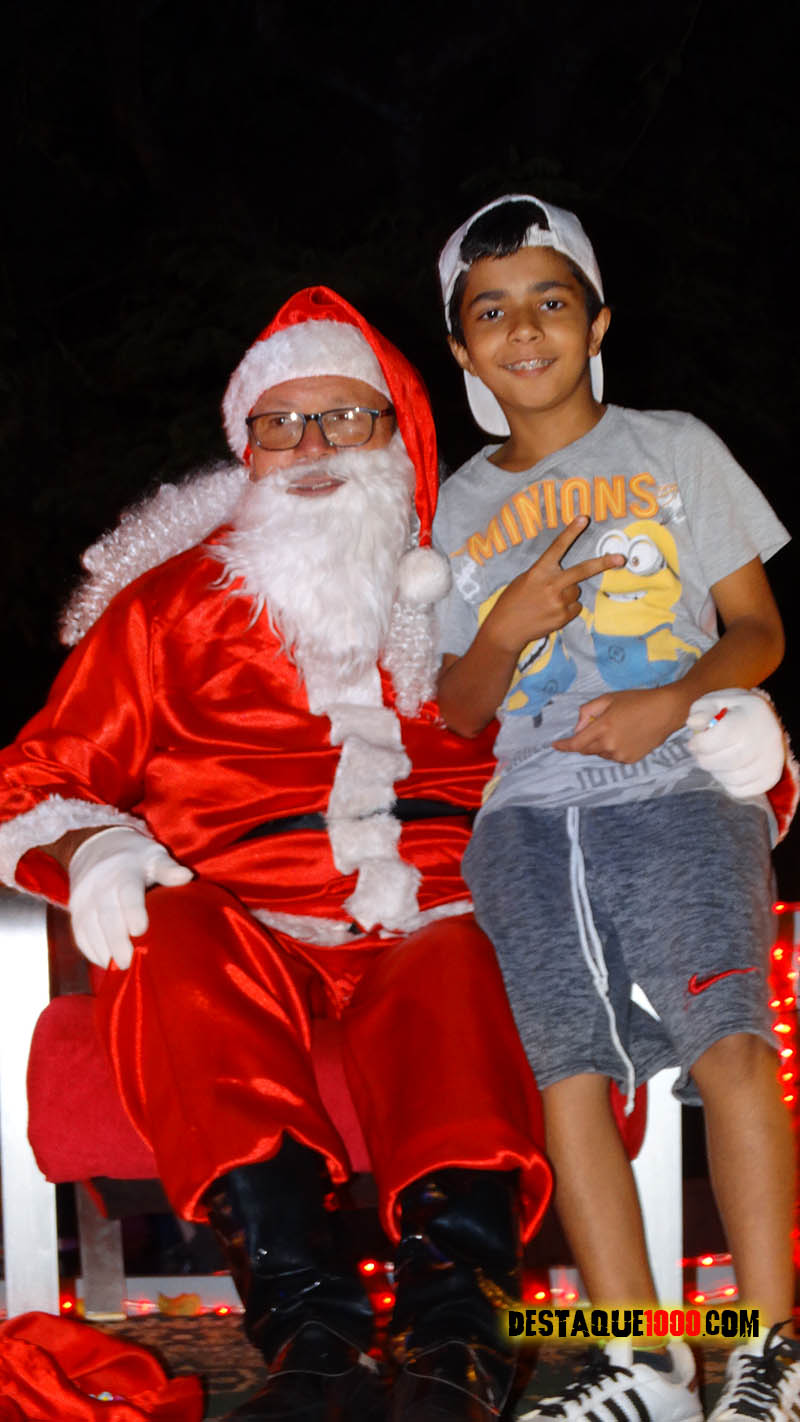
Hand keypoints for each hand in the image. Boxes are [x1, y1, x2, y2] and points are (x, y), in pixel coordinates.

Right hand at [68, 826, 192, 968]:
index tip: (140, 930)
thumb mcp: (153, 855)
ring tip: (119, 968)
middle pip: (107, 916)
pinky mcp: (76, 911)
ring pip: (90, 927)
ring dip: (103, 949)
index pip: (127, 893)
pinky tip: (104, 963)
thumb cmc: (134, 856)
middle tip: (129, 962)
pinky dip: (90, 950)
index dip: (132, 911)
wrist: (96, 847)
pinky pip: (80, 933)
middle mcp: (100, 886)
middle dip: (117, 940)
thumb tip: (186, 876)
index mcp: (124, 872)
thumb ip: (168, 868)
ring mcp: (84, 899)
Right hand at [483, 516, 624, 654]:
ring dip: (568, 594)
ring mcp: (558, 602)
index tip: (583, 518)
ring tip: (548, 602)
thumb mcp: (525, 580)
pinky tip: (551, 612)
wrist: (505, 629)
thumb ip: (545, 574)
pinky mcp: (563, 617)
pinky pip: (575, 608)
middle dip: (603, 563)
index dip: (571, 532)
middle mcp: (551, 584)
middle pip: (582, 570)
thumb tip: (566, 577)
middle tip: (620, 559)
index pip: (557, 547)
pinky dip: (567, 609)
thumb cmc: (513, 601)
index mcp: (539, 571)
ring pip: (576, 591)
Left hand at [552, 685, 687, 762]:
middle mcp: (610, 745)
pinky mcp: (630, 760)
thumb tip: (578, 728)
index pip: (576, 743)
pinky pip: (613, 756)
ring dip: (600, 744)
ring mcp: (621, 755)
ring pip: (600, 753)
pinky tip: (626, 735)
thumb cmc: (637, 700)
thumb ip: (588, 711)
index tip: (555, 745)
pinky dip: (612, 748)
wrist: (666, 711)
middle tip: (598, 725)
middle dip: (584, 740)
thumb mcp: (608, 698)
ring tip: (617, 727)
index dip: (563, 746)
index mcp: (603, 728)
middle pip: (586, 750)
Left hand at [686, 690, 784, 796]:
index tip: (693, 743)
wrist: (762, 718)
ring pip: (734, 778)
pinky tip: (726, 769)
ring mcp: (772, 760)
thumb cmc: (732, 710)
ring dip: (716, 772)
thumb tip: (693, 723)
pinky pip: (742, 790)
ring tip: (713, 760)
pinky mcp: (771, 776)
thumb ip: (701, 710)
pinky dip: (728, 784)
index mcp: (751, 716)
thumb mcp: (715, 701)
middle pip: (729, 760)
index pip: (723, 735)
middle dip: (706, 760)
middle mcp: (766, 739)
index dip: (700, 743)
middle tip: (700, 754)